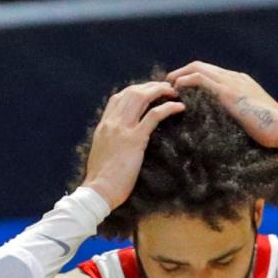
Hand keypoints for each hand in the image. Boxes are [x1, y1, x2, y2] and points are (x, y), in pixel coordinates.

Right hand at [82, 80, 184, 210]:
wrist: (98, 191)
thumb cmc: (101, 181)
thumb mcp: (102, 155)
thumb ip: (110, 143)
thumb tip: (119, 145)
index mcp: (103, 126)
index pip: (118, 98)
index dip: (135, 91)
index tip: (148, 93)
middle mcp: (112, 122)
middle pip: (132, 92)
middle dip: (150, 86)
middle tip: (165, 88)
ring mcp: (123, 129)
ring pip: (142, 97)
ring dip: (160, 90)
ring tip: (173, 92)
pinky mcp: (135, 140)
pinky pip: (154, 116)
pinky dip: (168, 108)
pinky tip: (179, 106)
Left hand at [167, 61, 277, 150]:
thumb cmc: (273, 133)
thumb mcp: (254, 123)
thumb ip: (241, 121)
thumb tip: (234, 135)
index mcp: (241, 83)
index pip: (213, 73)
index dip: (195, 77)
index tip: (182, 86)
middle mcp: (235, 78)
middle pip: (202, 66)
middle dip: (183, 72)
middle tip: (168, 83)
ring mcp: (231, 82)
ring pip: (198, 68)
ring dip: (180, 74)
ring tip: (166, 85)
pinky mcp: (227, 92)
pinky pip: (200, 79)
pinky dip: (185, 81)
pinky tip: (175, 89)